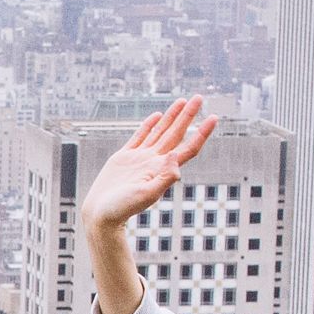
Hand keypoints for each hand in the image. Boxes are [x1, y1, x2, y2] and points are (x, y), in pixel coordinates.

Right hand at [77, 90, 218, 236]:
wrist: (101, 216)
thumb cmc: (122, 210)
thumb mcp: (145, 195)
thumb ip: (163, 177)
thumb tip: (176, 156)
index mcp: (162, 169)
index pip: (188, 148)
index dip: (202, 133)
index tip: (213, 118)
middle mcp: (154, 162)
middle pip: (176, 134)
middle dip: (188, 115)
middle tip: (200, 98)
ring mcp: (140, 159)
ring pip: (160, 131)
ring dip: (172, 116)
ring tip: (183, 100)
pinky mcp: (124, 158)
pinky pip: (140, 136)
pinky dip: (149, 125)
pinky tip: (156, 116)